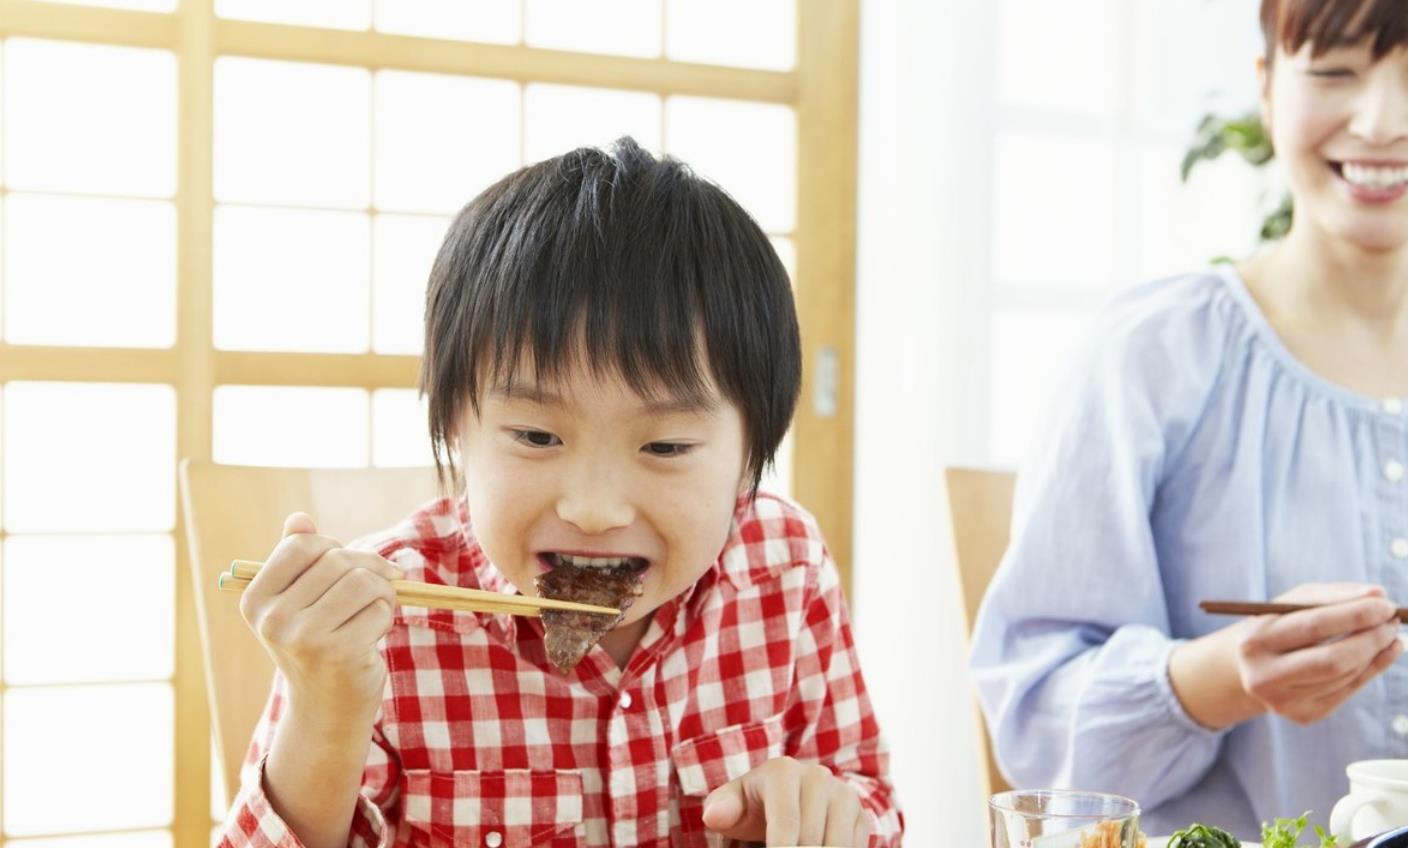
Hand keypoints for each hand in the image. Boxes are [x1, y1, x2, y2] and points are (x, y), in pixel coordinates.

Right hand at [239, 512, 402, 729]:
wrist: (326, 709)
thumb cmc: (317, 645)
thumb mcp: (298, 602)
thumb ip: (297, 560)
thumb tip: (299, 517)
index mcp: (256, 600)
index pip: (301, 545)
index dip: (335, 548)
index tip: (350, 565)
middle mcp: (273, 619)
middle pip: (337, 559)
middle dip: (368, 568)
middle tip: (376, 589)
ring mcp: (304, 638)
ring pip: (362, 581)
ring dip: (382, 592)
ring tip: (376, 610)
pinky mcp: (339, 653)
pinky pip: (379, 609)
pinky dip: (386, 616)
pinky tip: (373, 635)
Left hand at [701, 757, 870, 846]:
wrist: (789, 796)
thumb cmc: (753, 805)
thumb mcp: (732, 805)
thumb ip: (721, 809)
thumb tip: (713, 815)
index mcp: (782, 772)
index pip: (786, 823)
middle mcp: (817, 777)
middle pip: (811, 841)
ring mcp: (843, 794)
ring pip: (836, 846)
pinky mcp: (861, 814)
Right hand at [1237, 582, 1400, 724]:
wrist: (1252, 668)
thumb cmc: (1277, 628)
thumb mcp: (1292, 604)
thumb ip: (1332, 596)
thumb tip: (1378, 594)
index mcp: (1254, 640)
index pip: (1314, 625)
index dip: (1356, 614)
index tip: (1385, 604)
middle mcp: (1263, 675)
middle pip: (1332, 659)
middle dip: (1371, 638)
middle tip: (1393, 622)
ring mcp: (1282, 701)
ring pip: (1345, 676)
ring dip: (1375, 652)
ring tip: (1388, 633)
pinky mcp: (1303, 715)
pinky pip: (1348, 691)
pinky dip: (1372, 669)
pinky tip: (1384, 652)